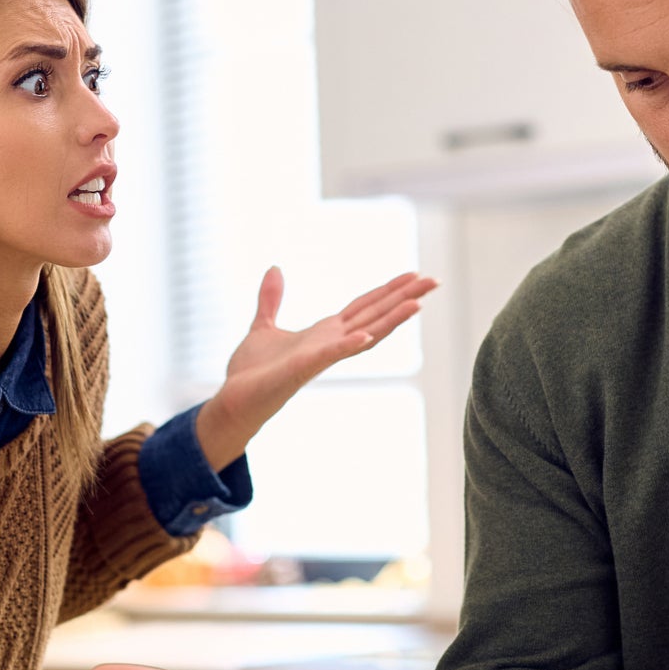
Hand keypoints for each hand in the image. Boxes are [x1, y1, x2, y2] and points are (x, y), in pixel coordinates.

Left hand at [193, 268, 437, 469]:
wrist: (234, 401)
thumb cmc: (251, 372)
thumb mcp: (263, 325)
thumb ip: (272, 299)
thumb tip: (274, 268)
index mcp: (324, 332)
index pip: (364, 306)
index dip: (388, 290)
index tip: (413, 275)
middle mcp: (330, 343)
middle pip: (375, 316)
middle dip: (404, 299)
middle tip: (434, 281)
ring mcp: (320, 357)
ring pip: (364, 334)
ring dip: (391, 320)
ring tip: (418, 304)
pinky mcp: (303, 368)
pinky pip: (330, 354)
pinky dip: (348, 345)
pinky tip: (366, 335)